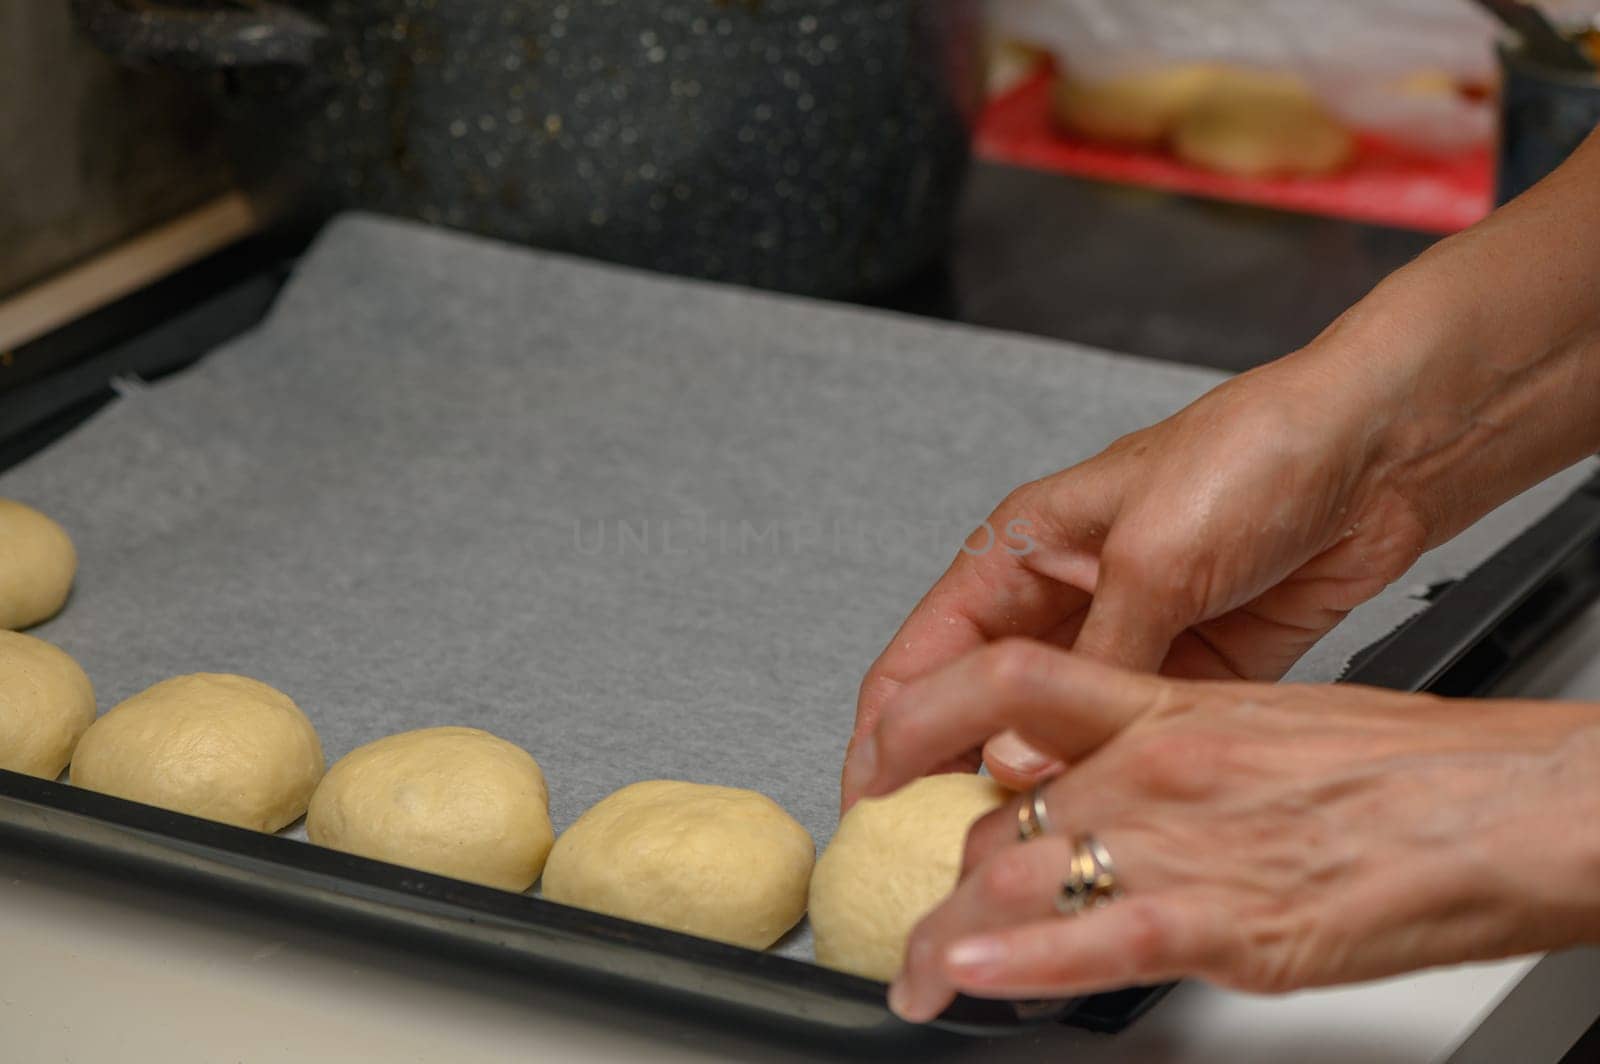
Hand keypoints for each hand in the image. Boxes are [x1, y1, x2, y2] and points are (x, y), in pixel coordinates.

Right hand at [843, 354, 1430, 808]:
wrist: (1378, 452)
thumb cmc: (1254, 454)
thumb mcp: (1155, 557)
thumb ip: (1090, 664)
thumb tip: (1026, 761)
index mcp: (1021, 553)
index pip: (922, 657)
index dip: (885, 735)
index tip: (867, 806)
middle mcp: (1060, 601)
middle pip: (974, 708)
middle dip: (946, 777)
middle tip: (931, 854)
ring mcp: (1121, 641)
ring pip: (1046, 735)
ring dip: (1026, 789)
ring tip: (1008, 851)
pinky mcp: (1183, 673)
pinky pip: (1120, 739)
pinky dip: (1100, 782)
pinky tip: (1089, 822)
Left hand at [848, 641, 1599, 1020]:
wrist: (1514, 805)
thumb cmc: (1413, 770)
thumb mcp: (1271, 729)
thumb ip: (1182, 752)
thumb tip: (1129, 788)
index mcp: (1171, 703)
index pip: (1006, 680)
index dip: (921, 716)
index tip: (887, 760)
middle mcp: (1156, 761)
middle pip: (1000, 810)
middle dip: (949, 871)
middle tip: (922, 910)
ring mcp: (1181, 838)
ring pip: (1016, 875)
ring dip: (948, 935)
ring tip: (917, 973)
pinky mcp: (1222, 918)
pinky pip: (1086, 939)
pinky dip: (1009, 962)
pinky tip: (962, 977)